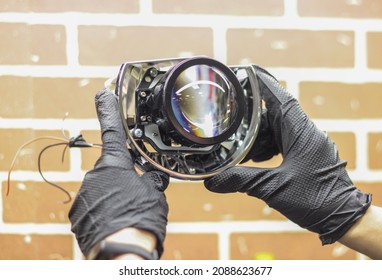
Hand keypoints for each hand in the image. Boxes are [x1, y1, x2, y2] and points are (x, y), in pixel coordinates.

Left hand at [69, 89, 168, 257]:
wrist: (124, 250)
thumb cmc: (141, 219)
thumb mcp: (154, 194)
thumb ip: (150, 180)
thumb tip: (152, 177)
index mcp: (115, 165)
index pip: (111, 130)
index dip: (108, 109)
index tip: (103, 93)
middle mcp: (94, 177)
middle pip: (111, 170)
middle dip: (123, 179)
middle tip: (136, 196)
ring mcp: (84, 196)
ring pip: (103, 190)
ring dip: (114, 197)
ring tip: (127, 213)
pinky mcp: (78, 215)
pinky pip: (94, 206)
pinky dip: (105, 211)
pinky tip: (116, 221)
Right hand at [205, 66, 370, 244]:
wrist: (344, 218)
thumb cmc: (316, 200)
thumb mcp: (273, 188)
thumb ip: (241, 181)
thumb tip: (212, 182)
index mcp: (301, 133)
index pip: (281, 99)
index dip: (264, 84)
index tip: (247, 72)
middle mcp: (306, 134)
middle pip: (276, 113)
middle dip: (253, 112)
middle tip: (231, 109)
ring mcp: (307, 144)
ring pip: (278, 129)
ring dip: (259, 133)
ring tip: (238, 139)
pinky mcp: (307, 155)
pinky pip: (283, 142)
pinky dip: (267, 146)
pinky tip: (253, 157)